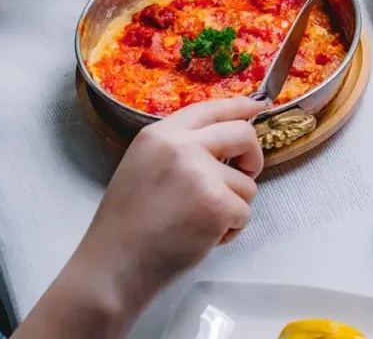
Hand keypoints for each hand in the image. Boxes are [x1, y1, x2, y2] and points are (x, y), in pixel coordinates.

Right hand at [11, 97, 266, 338]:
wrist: (115, 266)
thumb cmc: (128, 224)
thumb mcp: (143, 166)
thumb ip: (180, 148)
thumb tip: (223, 139)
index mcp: (160, 134)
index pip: (211, 108)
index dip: (239, 107)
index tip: (258, 106)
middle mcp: (183, 146)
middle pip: (243, 134)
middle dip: (253, 156)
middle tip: (245, 173)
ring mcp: (202, 174)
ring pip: (247, 183)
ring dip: (233, 206)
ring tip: (199, 222)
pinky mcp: (218, 204)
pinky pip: (244, 212)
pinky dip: (230, 229)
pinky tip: (201, 238)